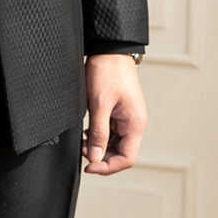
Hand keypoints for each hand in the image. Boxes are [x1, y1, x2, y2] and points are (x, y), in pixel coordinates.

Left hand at [82, 54, 147, 174]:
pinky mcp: (118, 112)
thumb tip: (95, 156)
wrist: (109, 50)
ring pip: (115, 143)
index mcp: (135, 124)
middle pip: (121, 153)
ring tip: (82, 143)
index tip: (89, 166)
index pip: (127, 158)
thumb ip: (98, 132)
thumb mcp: (99, 104)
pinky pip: (110, 132)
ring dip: (99, 147)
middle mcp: (133, 123)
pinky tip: (86, 133)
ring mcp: (126, 118)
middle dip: (102, 157)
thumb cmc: (107, 72)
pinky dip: (98, 136)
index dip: (108, 167)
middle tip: (82, 153)